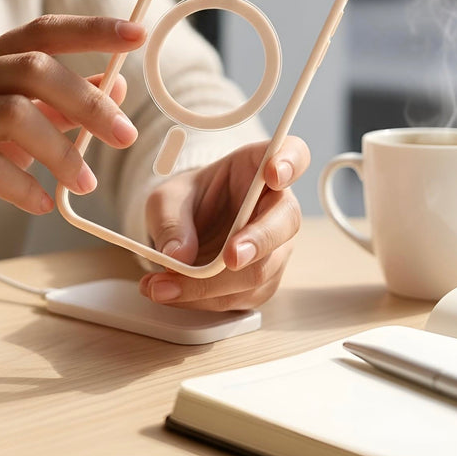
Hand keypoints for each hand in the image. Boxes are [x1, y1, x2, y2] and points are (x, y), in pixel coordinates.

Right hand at [0, 14, 144, 251]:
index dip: (90, 31)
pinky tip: (43, 203)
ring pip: (13, 114)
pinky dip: (26, 186)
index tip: (136, 34)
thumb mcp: (17, 129)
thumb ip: (60, 106)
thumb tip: (116, 84)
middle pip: (32, 69)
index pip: (40, 33)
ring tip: (85, 183)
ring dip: (62, 151)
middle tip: (125, 135)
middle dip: (88, 102)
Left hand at [141, 136, 309, 310]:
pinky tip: (171, 293)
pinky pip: (241, 297)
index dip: (289, 163)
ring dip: (212, 285)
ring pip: (260, 271)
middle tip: (230, 257)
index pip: (293, 155)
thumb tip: (178, 255)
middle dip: (257, 242)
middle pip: (285, 223)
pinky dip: (203, 300)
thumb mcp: (167, 199)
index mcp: (260, 167)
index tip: (273, 173)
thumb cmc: (187, 202)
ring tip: (163, 285)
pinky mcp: (262, 282)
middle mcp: (278, 208)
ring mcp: (276, 248)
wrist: (187, 229)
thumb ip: (172, 221)